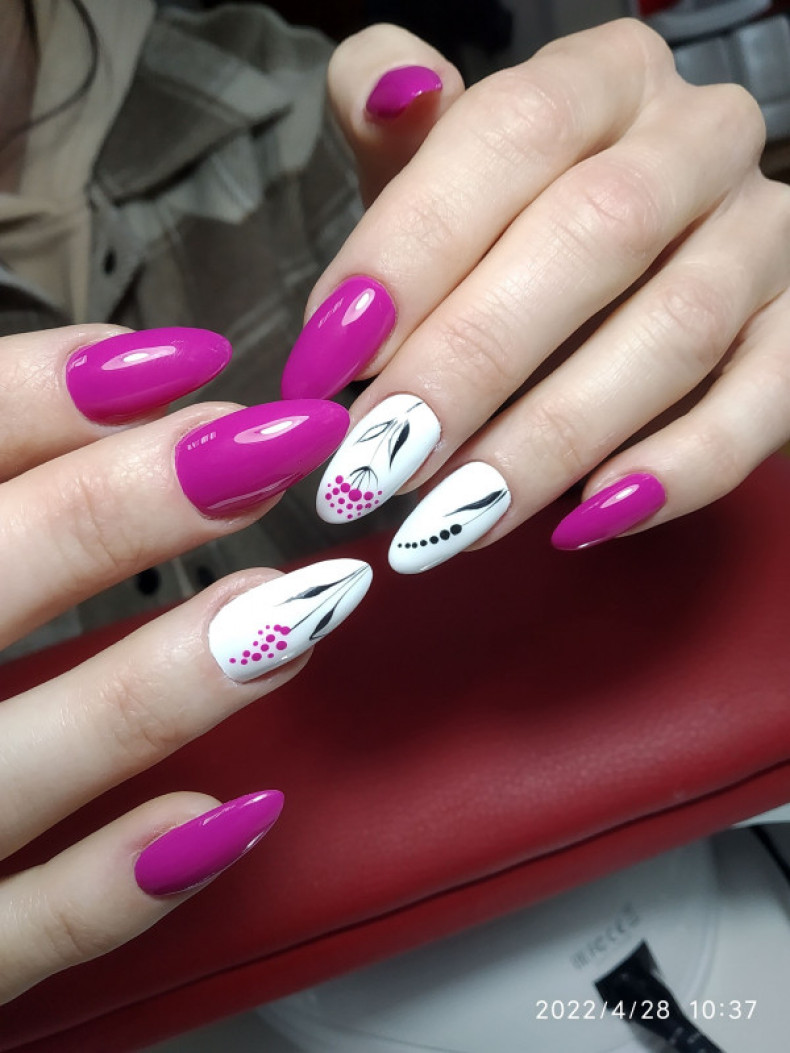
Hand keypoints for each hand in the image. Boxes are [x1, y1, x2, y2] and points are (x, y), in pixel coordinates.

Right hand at [0, 325, 368, 1001]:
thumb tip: (107, 385)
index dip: (42, 394)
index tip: (187, 363)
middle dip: (133, 500)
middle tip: (277, 446)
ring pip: (18, 755)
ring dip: (167, 677)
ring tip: (300, 606)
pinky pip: (18, 937)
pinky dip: (119, 883)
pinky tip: (235, 815)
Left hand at [286, 19, 789, 569]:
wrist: (634, 271)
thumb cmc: (507, 223)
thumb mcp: (439, 168)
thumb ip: (392, 126)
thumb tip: (390, 89)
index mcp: (601, 79)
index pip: (511, 131)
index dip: (414, 247)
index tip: (328, 358)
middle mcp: (698, 141)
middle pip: (594, 234)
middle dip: (472, 360)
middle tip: (378, 459)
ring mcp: (763, 238)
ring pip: (674, 333)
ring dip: (552, 438)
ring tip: (452, 517)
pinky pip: (760, 406)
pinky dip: (675, 471)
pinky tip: (583, 523)